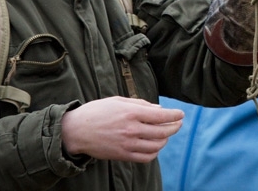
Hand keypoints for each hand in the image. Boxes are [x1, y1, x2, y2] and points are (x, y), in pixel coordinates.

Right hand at [61, 96, 183, 162]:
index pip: (161, 115)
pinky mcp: (123, 155)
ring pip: (156, 145)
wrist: (76, 130)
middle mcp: (131, 129)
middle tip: (178, 123)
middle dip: (174, 127)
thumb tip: (159, 109)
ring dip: (165, 140)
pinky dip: (154, 152)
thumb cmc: (97, 111)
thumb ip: (141, 104)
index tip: (181, 114)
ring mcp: (127, 144)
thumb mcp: (119, 100)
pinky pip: (146, 157)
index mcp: (131, 112)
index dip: (175, 115)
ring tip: (166, 134)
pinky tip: (155, 146)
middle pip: (162, 131)